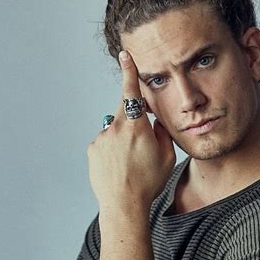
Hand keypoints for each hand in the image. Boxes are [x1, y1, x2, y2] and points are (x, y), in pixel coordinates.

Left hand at [87, 50, 175, 210]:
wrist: (123, 204)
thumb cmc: (148, 182)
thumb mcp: (167, 156)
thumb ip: (162, 133)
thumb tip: (155, 123)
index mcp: (136, 126)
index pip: (131, 91)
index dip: (129, 71)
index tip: (125, 56)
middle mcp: (115, 128)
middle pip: (124, 113)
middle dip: (134, 123)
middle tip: (141, 145)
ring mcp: (101, 139)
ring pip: (115, 131)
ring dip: (122, 141)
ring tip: (130, 165)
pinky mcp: (93, 150)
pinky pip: (105, 143)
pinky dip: (112, 152)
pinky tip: (119, 168)